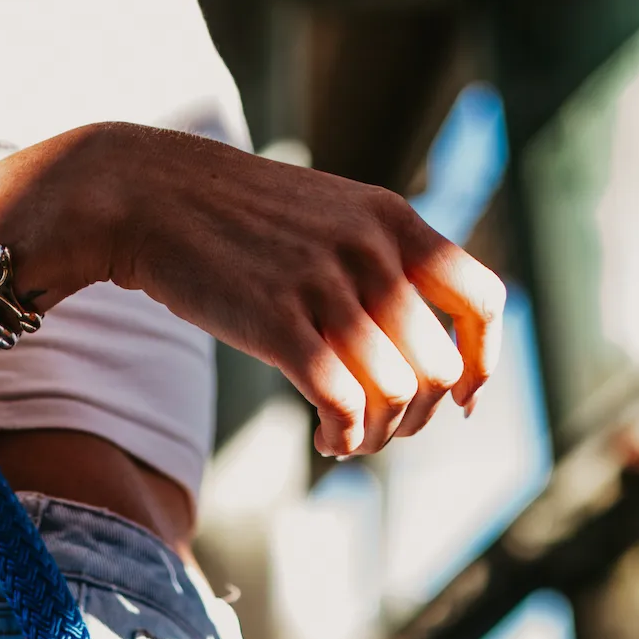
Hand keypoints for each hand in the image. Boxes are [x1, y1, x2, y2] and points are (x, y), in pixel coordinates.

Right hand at [102, 126, 505, 459]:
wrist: (154, 197)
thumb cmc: (241, 221)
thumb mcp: (331, 218)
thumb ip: (381, 264)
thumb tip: (424, 347)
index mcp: (394, 221)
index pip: (484, 300)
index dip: (483, 362)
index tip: (462, 400)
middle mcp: (370, 250)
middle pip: (438, 367)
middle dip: (417, 416)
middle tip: (381, 428)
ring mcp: (325, 285)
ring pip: (394, 393)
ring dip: (377, 436)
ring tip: (348, 437)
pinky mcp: (277, 324)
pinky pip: (342, 404)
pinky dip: (345, 438)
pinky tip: (328, 441)